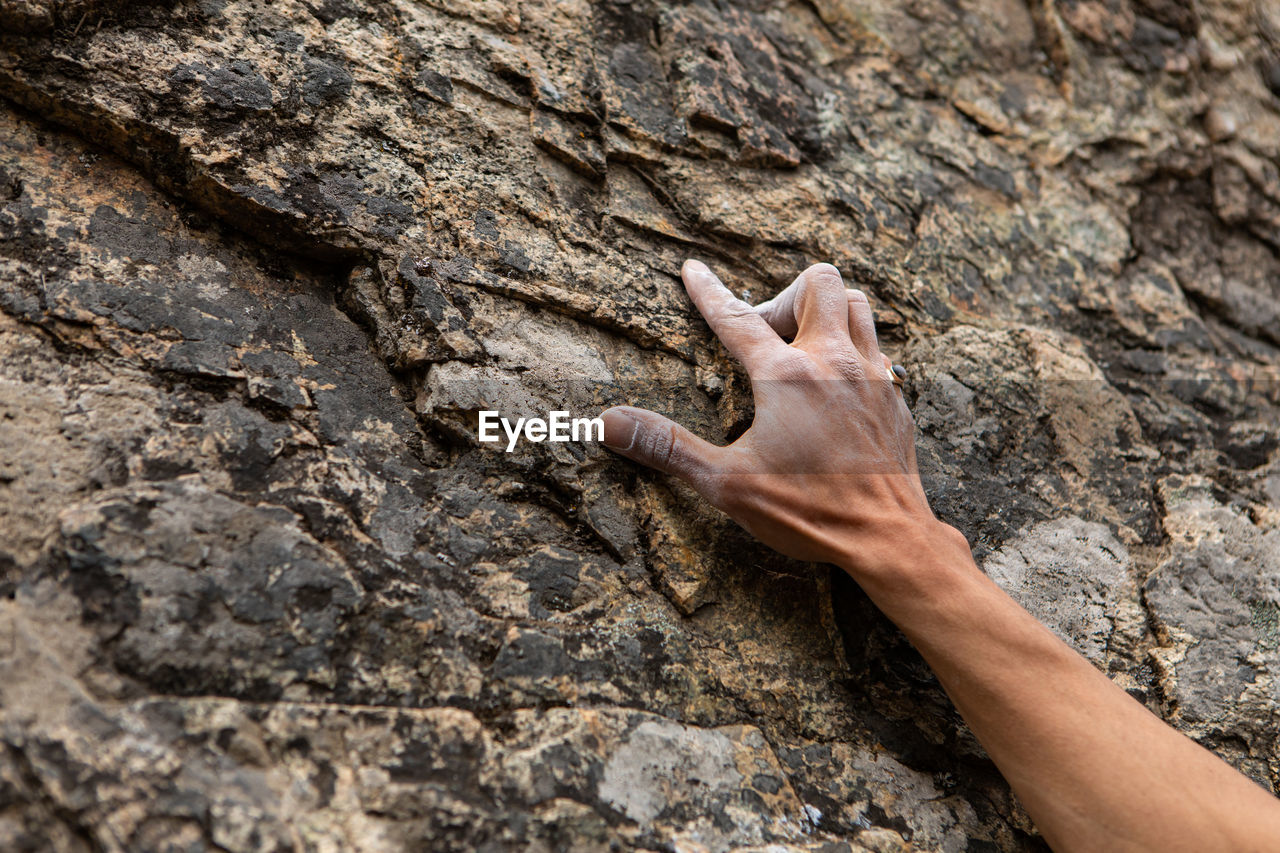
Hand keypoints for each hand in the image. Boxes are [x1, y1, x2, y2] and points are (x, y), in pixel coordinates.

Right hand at [601, 260, 947, 578]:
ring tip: (801, 346)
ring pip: (856, 304)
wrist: (889, 538)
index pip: (737, 318)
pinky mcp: (896, 398)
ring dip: (827, 312)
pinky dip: (854, 349)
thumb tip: (608, 423)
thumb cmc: (809, 512)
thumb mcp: (726, 484)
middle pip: (818, 283)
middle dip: (785, 295)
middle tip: (764, 335)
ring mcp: (872, 376)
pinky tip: (837, 384)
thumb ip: (667, 446)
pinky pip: (878, 348)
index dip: (709, 292)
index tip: (692, 271)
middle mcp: (834, 362)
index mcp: (787, 377)